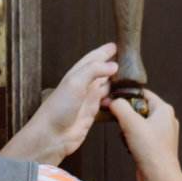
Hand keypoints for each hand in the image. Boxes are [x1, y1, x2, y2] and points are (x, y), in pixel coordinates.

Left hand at [0, 43, 116, 165]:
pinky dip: (116, 98)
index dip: (105, 51)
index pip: (94, 58)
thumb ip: (93, 70)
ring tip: (130, 77)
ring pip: (106, 86)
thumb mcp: (74, 82)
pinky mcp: (92, 113)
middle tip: (128, 59)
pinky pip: (107, 102)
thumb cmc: (58, 109)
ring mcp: (88, 99)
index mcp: (77, 74)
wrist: (51, 135)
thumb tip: (114, 65)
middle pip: (102, 71)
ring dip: (116, 81)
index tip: (116, 45)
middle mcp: (84, 86)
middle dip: (113, 64)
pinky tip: (123, 98)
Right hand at [106, 89, 181, 180]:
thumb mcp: (131, 122)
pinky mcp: (155, 146)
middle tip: (116, 119)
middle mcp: (165, 120)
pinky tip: (128, 146)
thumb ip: (119, 107)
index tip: (112, 99)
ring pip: (137, 123)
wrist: (158, 176)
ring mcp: (161, 134)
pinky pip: (139, 136)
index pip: (143, 93)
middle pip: (139, 108)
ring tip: (125, 137)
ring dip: (127, 128)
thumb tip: (111, 101)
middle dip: (125, 114)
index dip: (126, 95)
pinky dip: (131, 139)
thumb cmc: (150, 149)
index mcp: (164, 109)